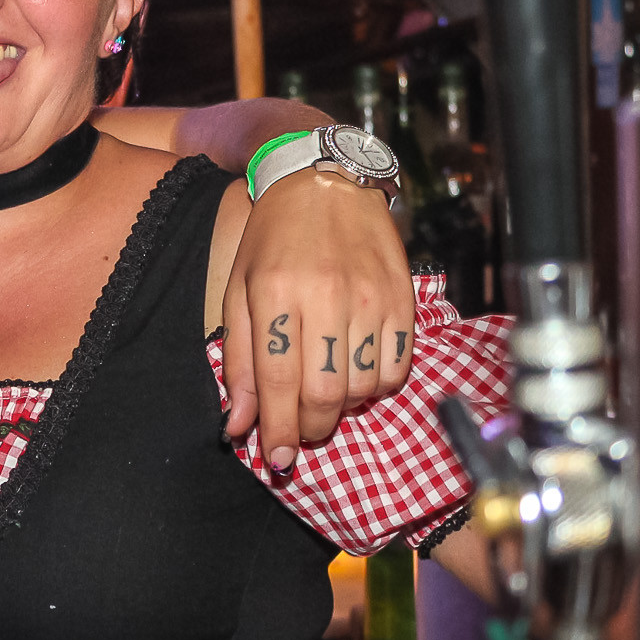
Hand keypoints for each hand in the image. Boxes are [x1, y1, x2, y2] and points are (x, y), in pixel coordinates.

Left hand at [221, 170, 414, 465]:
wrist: (325, 181)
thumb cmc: (273, 238)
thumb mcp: (239, 291)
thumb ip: (240, 361)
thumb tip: (238, 427)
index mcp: (275, 292)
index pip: (278, 383)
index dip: (277, 431)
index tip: (276, 458)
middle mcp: (325, 295)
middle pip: (325, 395)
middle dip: (310, 428)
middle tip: (300, 431)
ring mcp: (369, 297)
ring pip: (363, 389)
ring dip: (343, 410)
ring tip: (325, 396)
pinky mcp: (401, 299)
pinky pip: (396, 369)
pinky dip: (376, 388)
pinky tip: (355, 374)